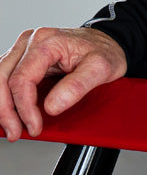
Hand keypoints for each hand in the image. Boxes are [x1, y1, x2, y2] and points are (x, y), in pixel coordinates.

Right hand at [0, 27, 125, 141]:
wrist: (108, 43)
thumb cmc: (105, 51)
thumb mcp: (102, 68)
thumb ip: (77, 86)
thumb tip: (51, 106)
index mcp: (47, 42)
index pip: (22, 79)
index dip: (24, 108)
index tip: (35, 126)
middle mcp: (31, 42)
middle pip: (2, 79)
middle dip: (5, 111)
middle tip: (16, 132)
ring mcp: (25, 49)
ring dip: (3, 106)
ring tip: (13, 127)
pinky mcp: (23, 58)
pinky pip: (5, 78)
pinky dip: (6, 98)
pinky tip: (12, 113)